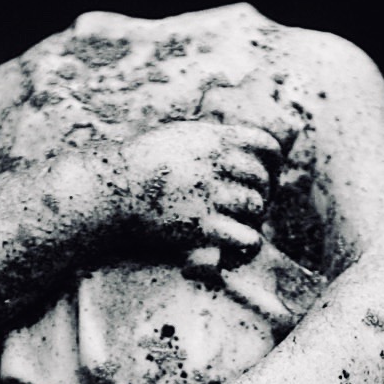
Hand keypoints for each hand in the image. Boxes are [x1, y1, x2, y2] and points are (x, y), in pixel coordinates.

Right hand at [110, 118, 281, 275]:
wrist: (112, 191)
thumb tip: (237, 145)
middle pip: (261, 179)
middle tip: (248, 206)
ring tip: (238, 224)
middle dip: (261, 193)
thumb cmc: (141, 166)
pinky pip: (247, 238)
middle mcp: (215, 164)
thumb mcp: (179, 137)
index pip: (265, 144)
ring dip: (252, 218)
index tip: (264, 175)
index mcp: (213, 139)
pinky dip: (247, 245)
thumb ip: (211, 140)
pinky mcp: (201, 227)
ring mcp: (209, 196)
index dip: (271, 162)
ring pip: (256, 207)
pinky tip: (235, 246)